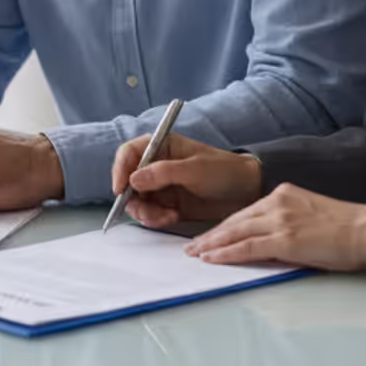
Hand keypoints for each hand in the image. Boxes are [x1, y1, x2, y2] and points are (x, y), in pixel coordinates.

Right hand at [112, 133, 262, 227]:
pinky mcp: (167, 204)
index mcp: (161, 146)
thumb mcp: (194, 169)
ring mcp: (160, 186)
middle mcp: (156, 165)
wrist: (246, 191)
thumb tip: (133, 179)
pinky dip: (156, 219)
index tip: (120, 189)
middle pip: (128, 181)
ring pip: (137, 201)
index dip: (120, 169)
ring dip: (147, 212)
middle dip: (134, 199)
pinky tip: (173, 217)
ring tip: (167, 217)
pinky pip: (151, 213)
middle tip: (150, 212)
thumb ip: (163, 173)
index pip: (129, 153)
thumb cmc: (223, 170)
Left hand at [183, 184, 365, 270]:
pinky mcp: (285, 238)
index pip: (245, 211)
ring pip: (236, 232)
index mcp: (283, 194)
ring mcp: (280, 219)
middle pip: (235, 220)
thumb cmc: (345, 228)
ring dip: (212, 244)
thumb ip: (285, 223)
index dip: (224, 225)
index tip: (209, 235)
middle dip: (211, 234)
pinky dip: (227, 253)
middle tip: (192, 245)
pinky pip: (247, 247)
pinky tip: (213, 258)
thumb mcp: (308, 216)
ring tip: (196, 254)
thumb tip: (267, 243)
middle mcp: (277, 202)